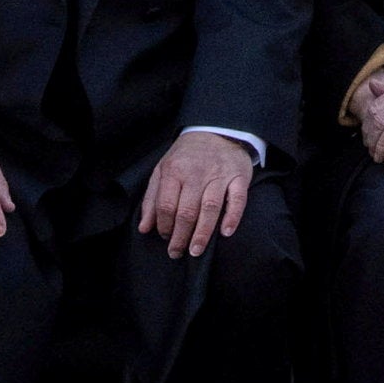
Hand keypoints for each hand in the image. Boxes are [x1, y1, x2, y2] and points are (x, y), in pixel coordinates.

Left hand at [135, 129, 252, 257]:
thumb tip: (144, 228)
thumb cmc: (187, 156)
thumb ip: (152, 199)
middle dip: (180, 236)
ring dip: (202, 233)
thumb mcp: (163, 169)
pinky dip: (232, 217)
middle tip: (176, 252)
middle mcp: (197, 172)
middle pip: (187, 211)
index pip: (166, 205)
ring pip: (210, 208)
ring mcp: (219, 174)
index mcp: (174, 170)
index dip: (164, 226)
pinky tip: (226, 232)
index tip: (165, 238)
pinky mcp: (239, 176)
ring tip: (195, 251)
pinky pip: (237, 199)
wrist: (217, 130)